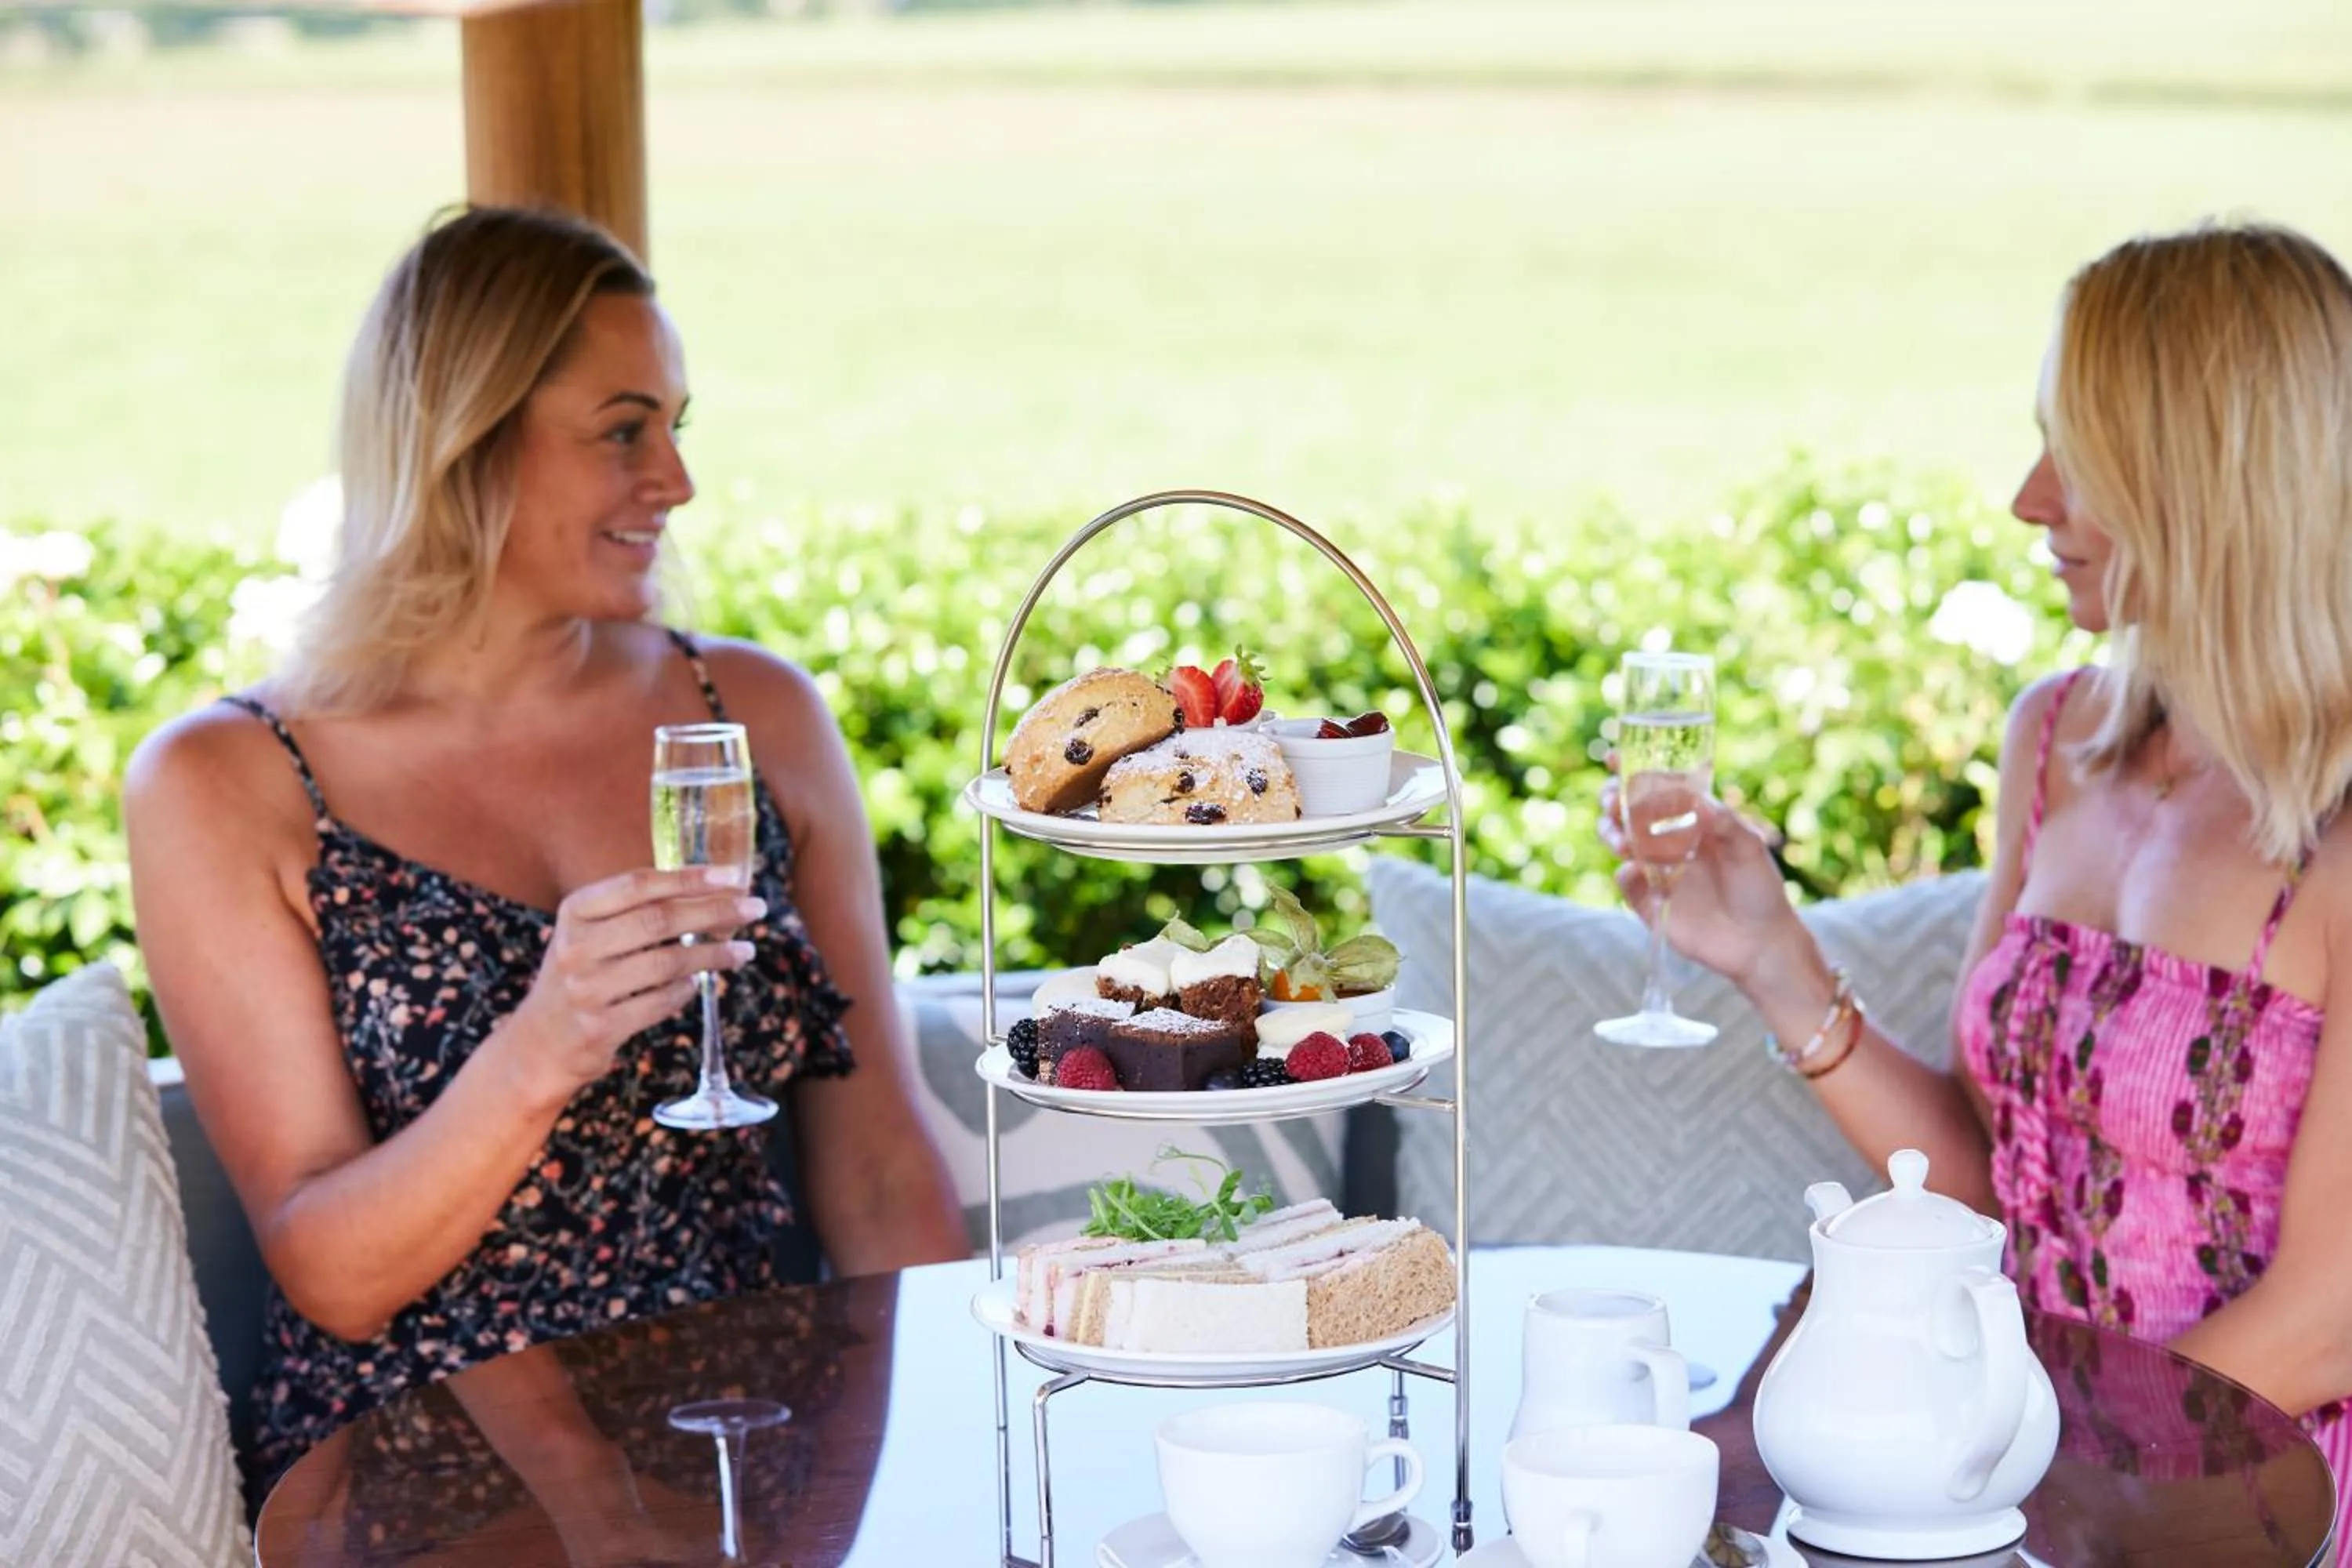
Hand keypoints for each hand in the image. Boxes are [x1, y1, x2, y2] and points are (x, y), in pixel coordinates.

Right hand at [505, 867, 764, 1102]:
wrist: (540, 1042)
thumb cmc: (583, 975)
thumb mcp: (592, 933)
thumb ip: (637, 910)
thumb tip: (713, 889)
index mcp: (576, 911)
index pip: (639, 884)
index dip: (690, 877)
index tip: (733, 875)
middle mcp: (576, 946)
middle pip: (659, 920)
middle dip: (715, 911)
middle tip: (756, 909)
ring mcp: (586, 988)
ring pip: (667, 963)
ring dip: (714, 955)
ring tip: (745, 951)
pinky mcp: (600, 1027)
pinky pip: (661, 1002)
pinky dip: (687, 991)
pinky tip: (700, 983)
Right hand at [1597, 770, 1804, 989]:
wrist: (1760, 943)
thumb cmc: (1760, 888)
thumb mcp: (1750, 848)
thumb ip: (1726, 823)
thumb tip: (1698, 801)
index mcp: (1689, 818)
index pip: (1654, 787)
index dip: (1629, 770)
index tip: (1613, 757)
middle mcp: (1667, 839)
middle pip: (1624, 809)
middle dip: (1611, 800)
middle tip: (1614, 802)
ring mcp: (1654, 869)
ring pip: (1616, 840)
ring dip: (1611, 833)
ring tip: (1624, 842)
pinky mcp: (1648, 902)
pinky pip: (1625, 883)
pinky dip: (1624, 875)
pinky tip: (1635, 872)